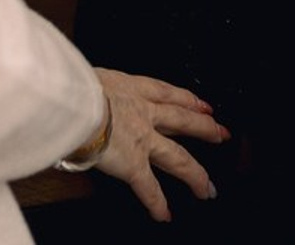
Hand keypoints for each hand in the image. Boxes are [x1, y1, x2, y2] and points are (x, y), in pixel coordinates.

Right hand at [89, 67, 229, 222]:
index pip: (167, 92)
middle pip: (183, 120)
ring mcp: (142, 139)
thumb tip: (83, 94)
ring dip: (194, 173)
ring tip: (206, 187)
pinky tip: (165, 215)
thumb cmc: (73, 86)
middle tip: (221, 134)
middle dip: (204, 128)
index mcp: (130, 87)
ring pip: (176, 157)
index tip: (201, 104)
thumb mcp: (89, 79)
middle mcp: (142, 111)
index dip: (187, 99)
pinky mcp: (132, 164)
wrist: (75, 101)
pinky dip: (157, 204)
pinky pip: (148, 188)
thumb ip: (94, 91)